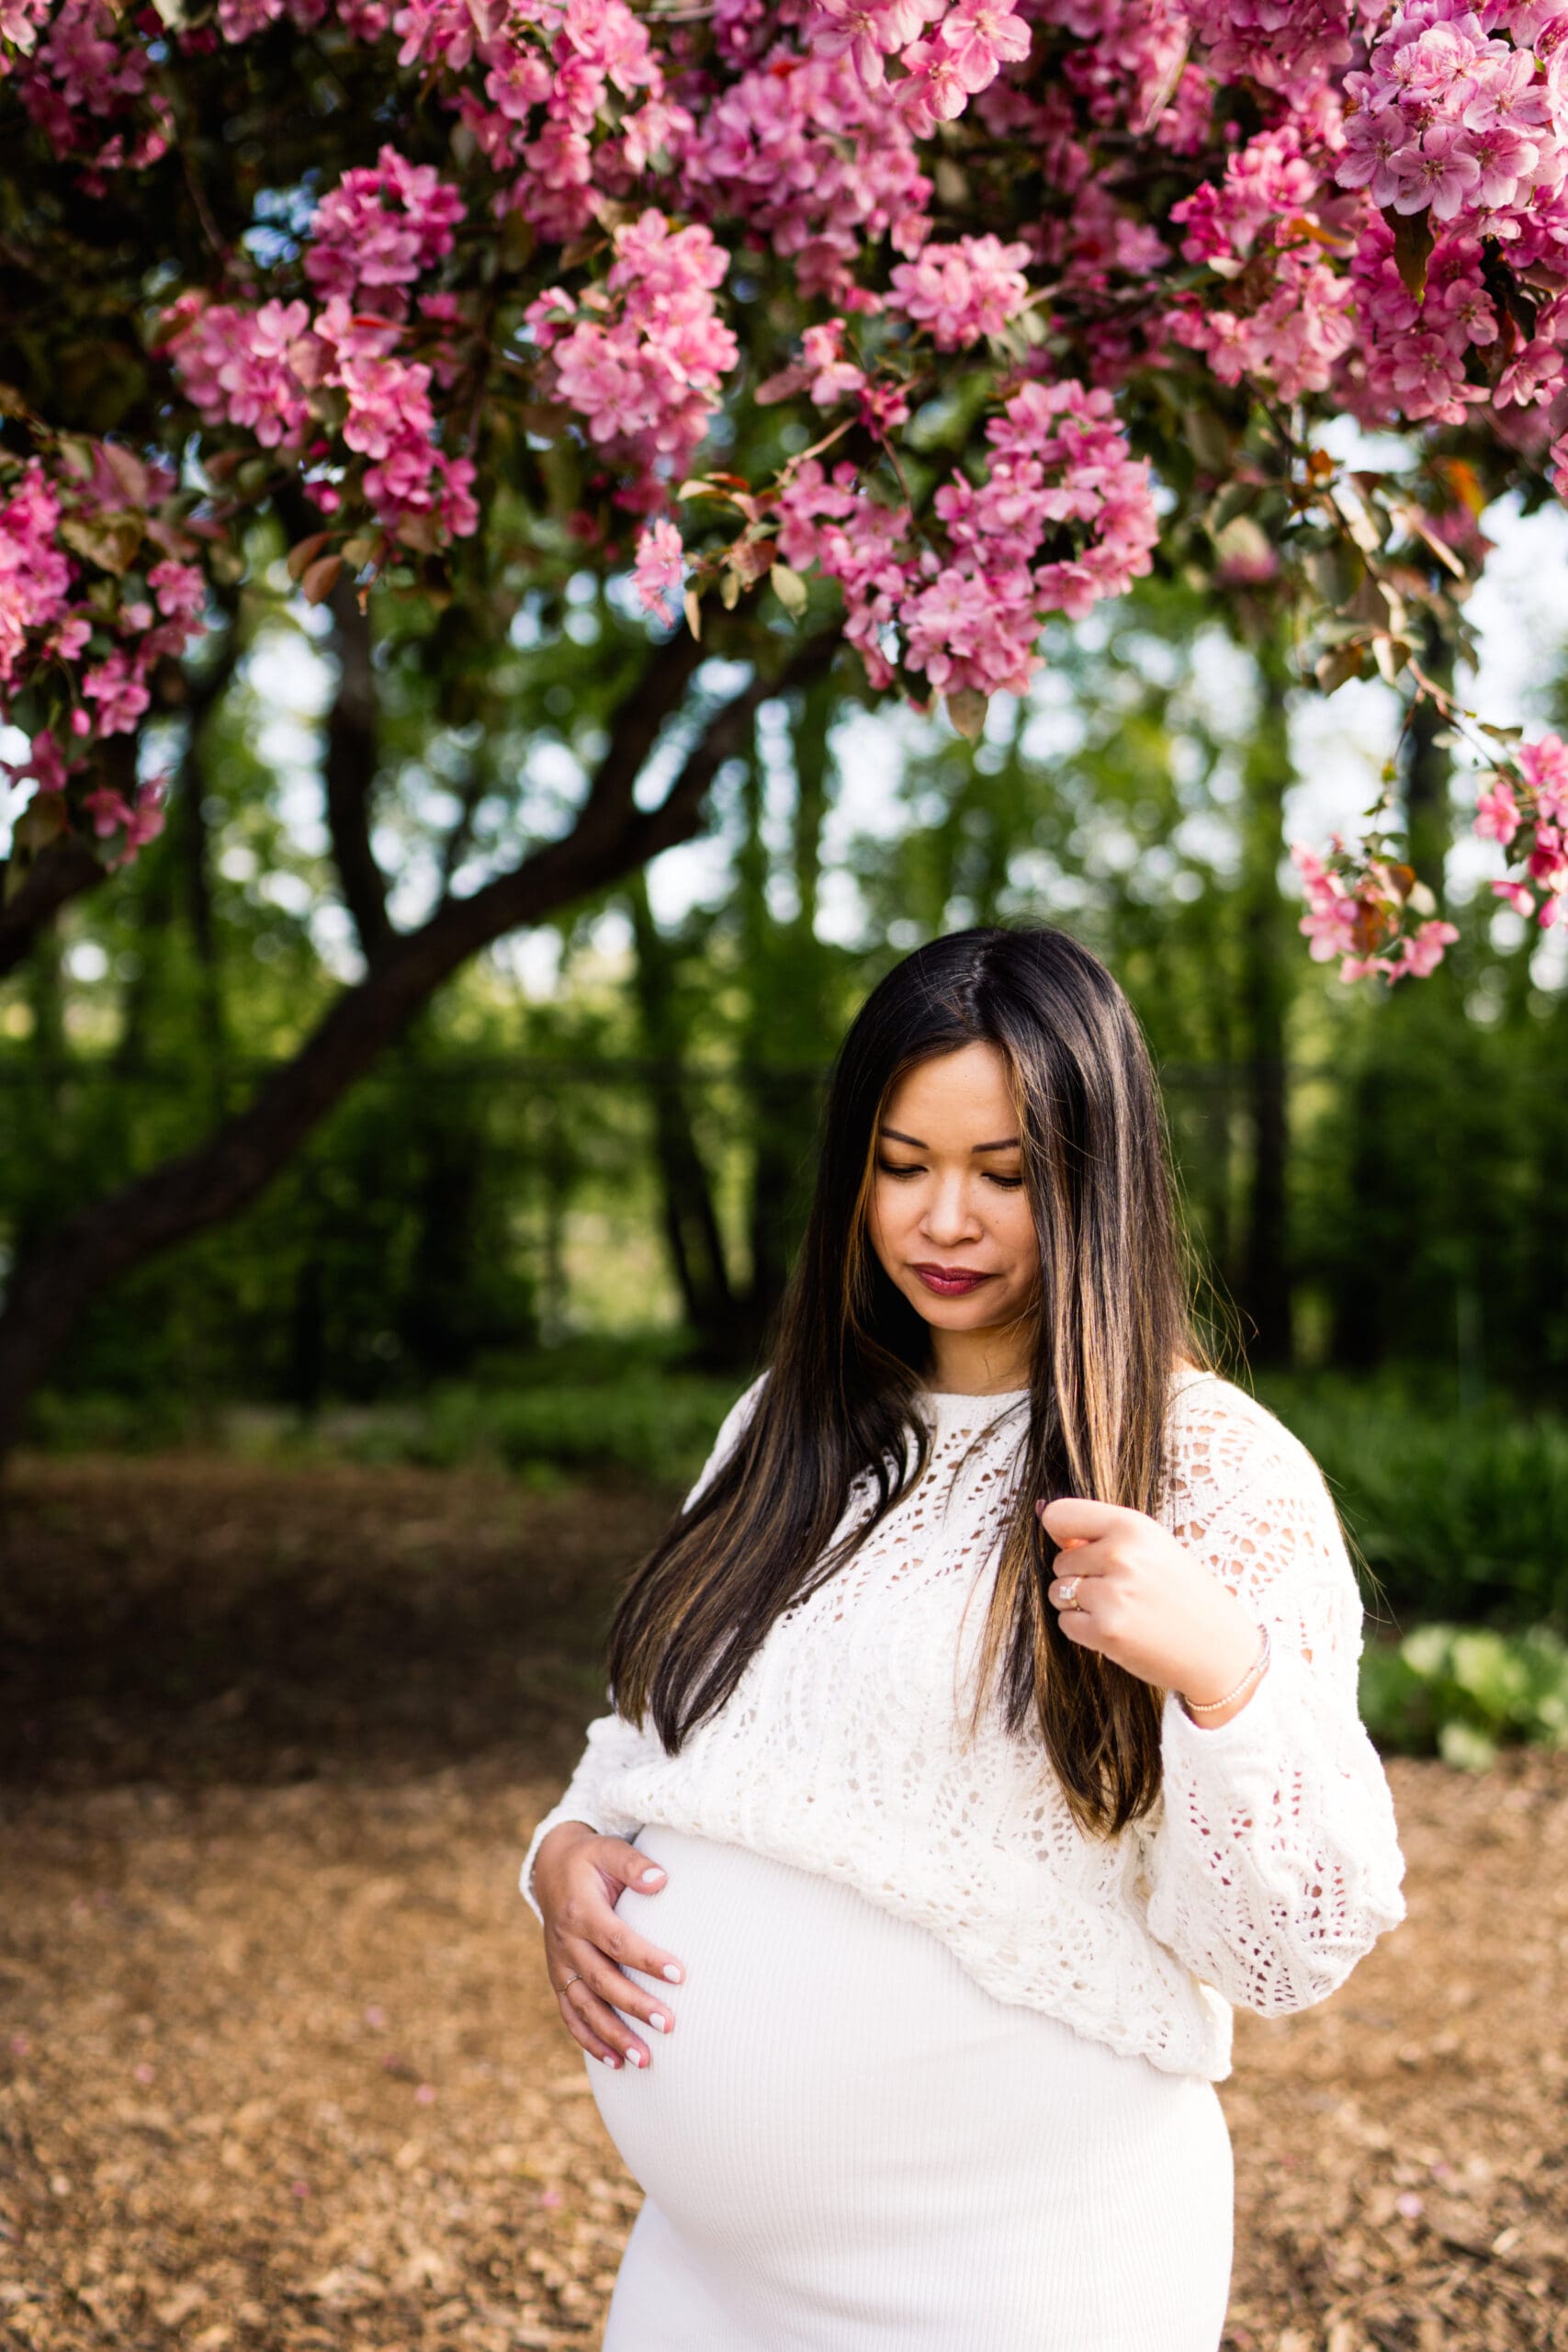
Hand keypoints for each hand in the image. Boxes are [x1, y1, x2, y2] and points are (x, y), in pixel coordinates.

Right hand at [532, 1821, 685, 2072]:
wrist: (550, 1869)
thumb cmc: (590, 1859)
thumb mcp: (609, 1850)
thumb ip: (634, 1864)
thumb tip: (662, 1880)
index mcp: (580, 1911)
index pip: (617, 1940)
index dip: (647, 1959)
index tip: (680, 1975)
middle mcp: (566, 1943)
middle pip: (602, 1981)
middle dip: (635, 2005)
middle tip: (669, 2025)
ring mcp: (560, 1965)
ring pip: (585, 2007)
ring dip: (613, 2035)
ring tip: (645, 2060)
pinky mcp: (559, 1979)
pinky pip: (571, 2016)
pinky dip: (590, 2041)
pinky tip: (615, 2062)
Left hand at [1036, 1496, 1263, 1713]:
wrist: (1220, 1649)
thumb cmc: (1185, 1594)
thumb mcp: (1154, 1547)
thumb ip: (1104, 1534)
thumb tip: (1045, 1518)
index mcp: (1133, 1526)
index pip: (1060, 1515)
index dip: (1060, 1532)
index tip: (1075, 1545)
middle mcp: (1120, 1555)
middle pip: (1060, 1561)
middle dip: (1080, 1576)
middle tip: (1122, 1589)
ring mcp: (1112, 1595)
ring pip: (1058, 1593)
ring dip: (1078, 1604)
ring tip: (1120, 1609)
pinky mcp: (1106, 1632)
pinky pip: (1066, 1623)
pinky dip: (1083, 1629)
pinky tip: (1118, 1629)